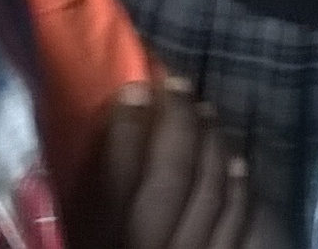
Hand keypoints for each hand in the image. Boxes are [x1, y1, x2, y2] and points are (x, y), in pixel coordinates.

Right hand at [101, 78, 287, 248]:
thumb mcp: (78, 236)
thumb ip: (92, 195)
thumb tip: (89, 143)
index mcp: (105, 234)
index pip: (116, 172)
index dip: (127, 126)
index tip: (134, 88)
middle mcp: (150, 241)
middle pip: (171, 175)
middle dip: (179, 123)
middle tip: (179, 83)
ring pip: (210, 194)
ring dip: (212, 147)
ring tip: (206, 111)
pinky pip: (235, 227)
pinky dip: (239, 191)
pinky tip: (238, 162)